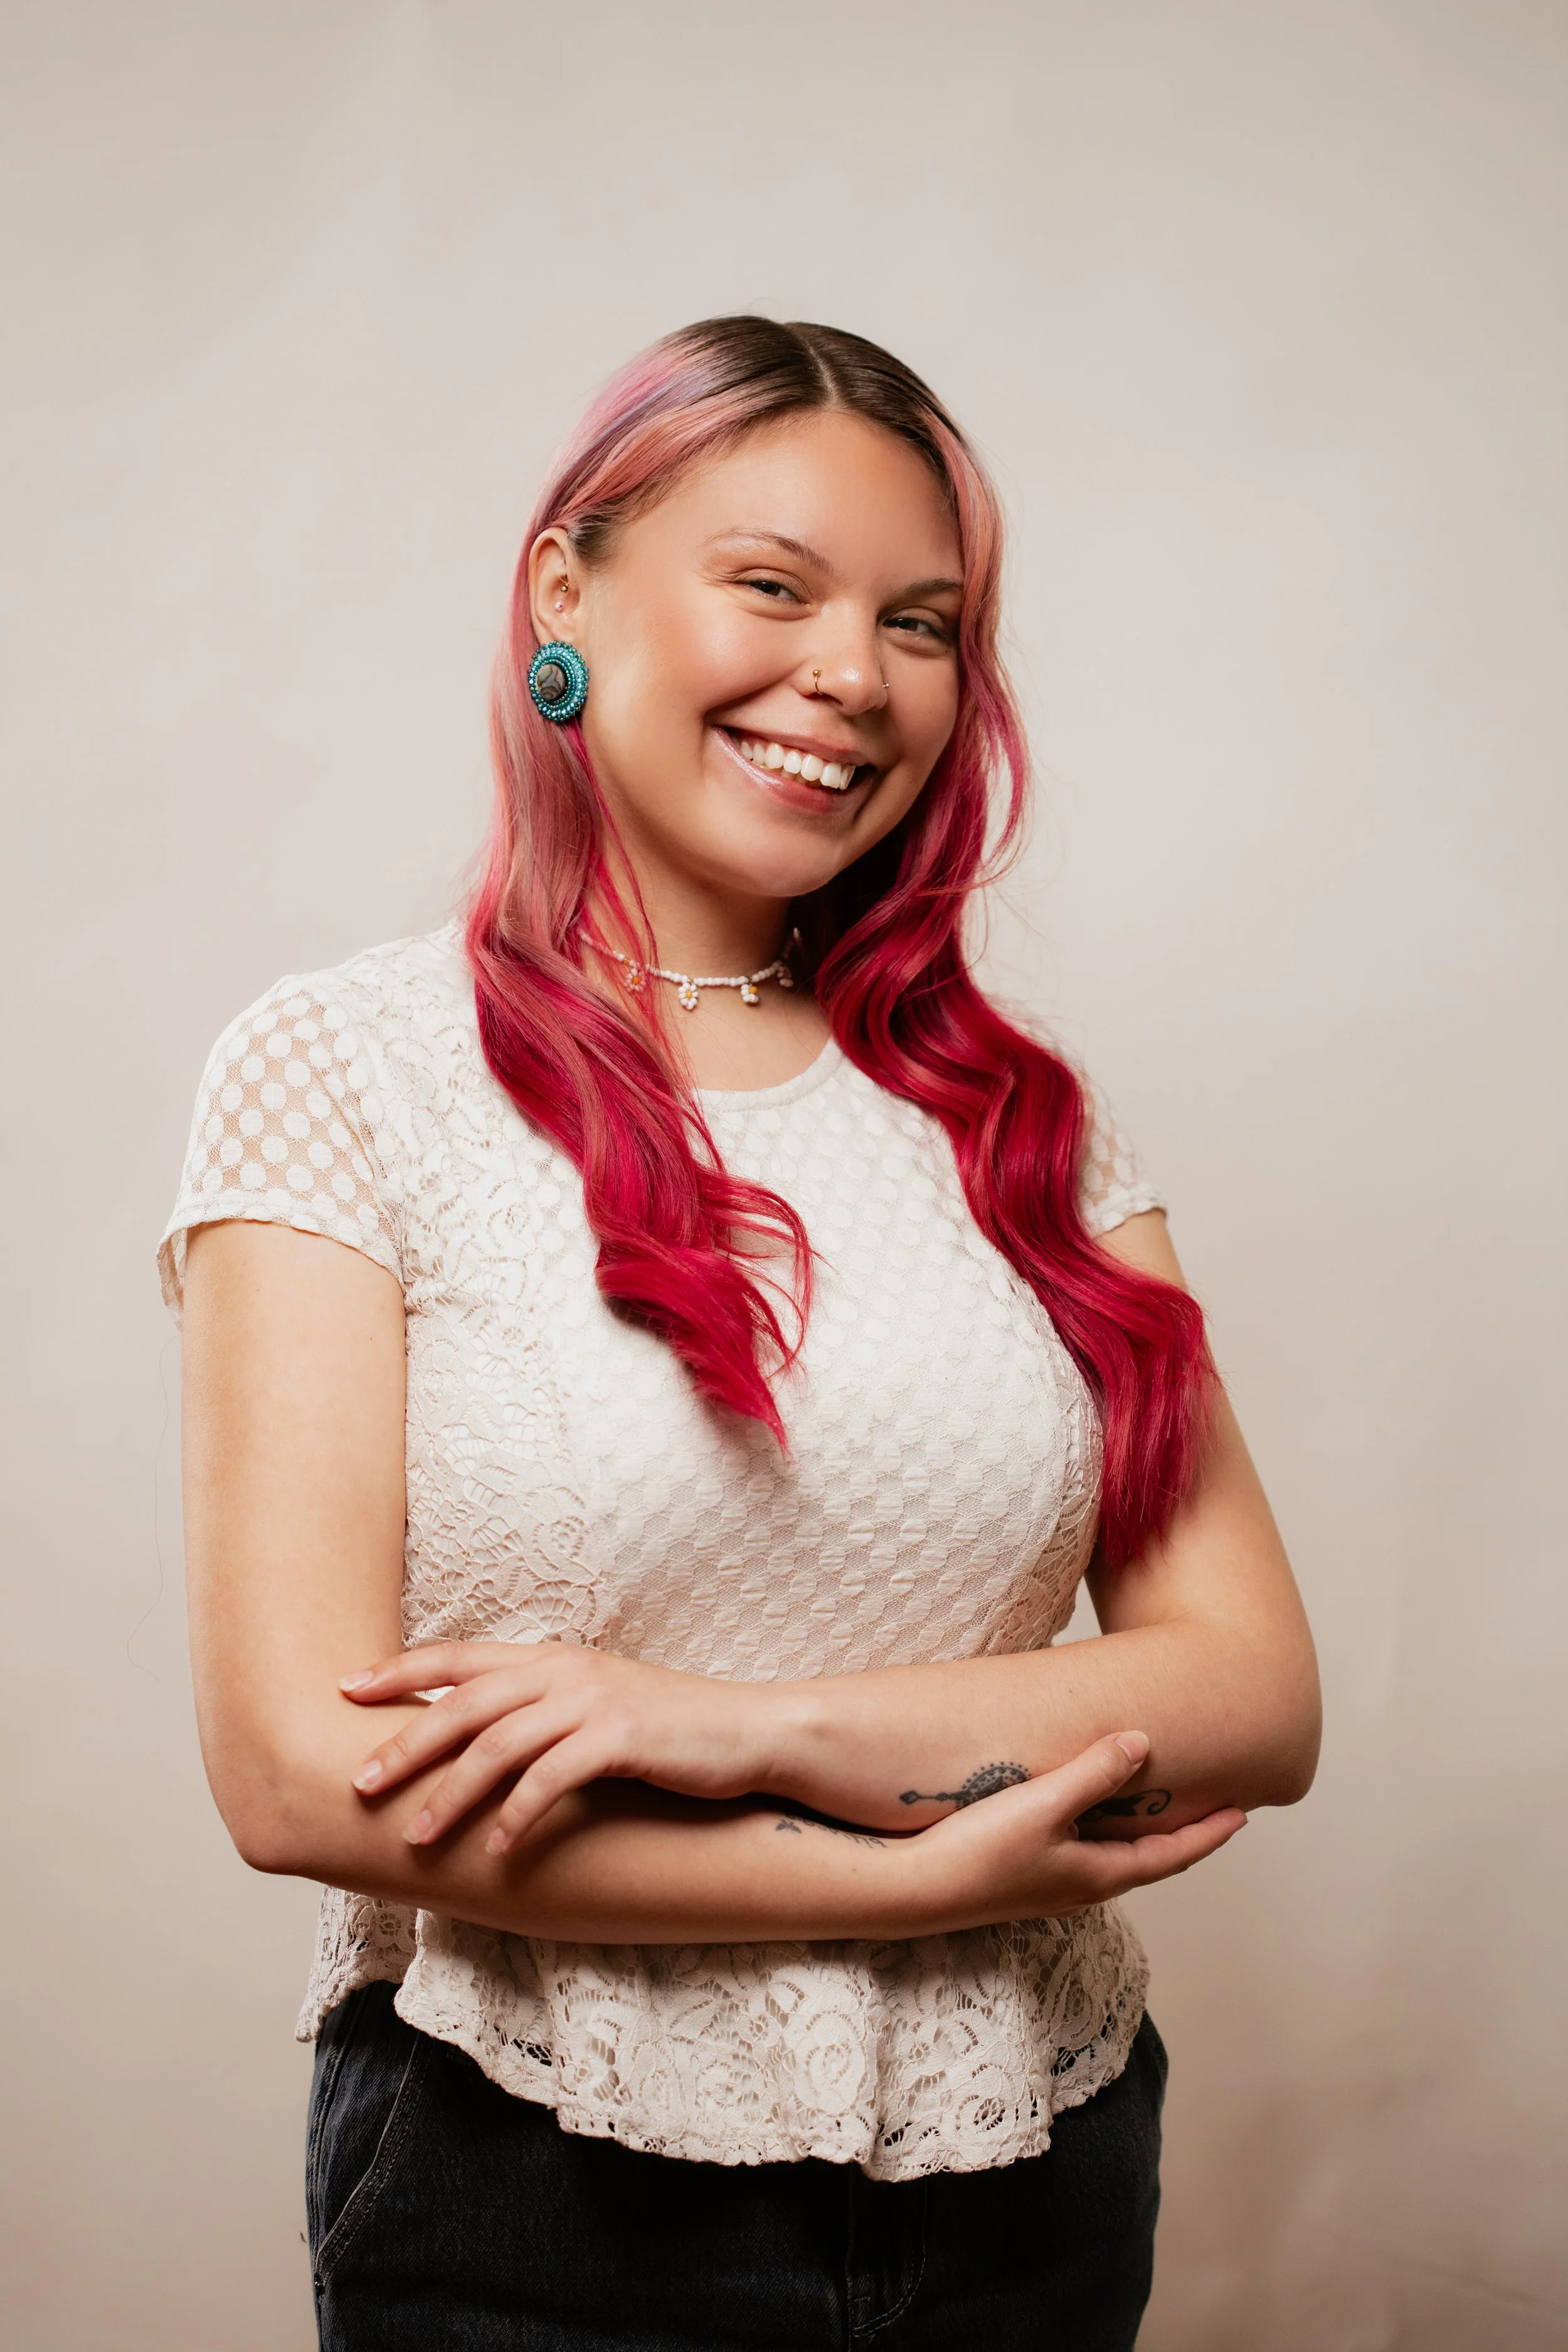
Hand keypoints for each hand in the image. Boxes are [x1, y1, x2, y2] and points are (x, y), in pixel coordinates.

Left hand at [342, 1641, 783, 1851]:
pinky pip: (554, 1777)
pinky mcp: (622, 1739)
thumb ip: (538, 1710)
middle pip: (466, 1702)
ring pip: (500, 1744)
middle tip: (359, 1782)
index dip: (400, 1669)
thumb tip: (474, 1738)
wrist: (746, 1730)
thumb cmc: (665, 1729)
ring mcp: (594, 1701)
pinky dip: (518, 1815)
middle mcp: (565, 1670)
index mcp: (552, 1658)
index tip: (345, 1689)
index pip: (460, 1657)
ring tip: (416, 1836)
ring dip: (452, 1793)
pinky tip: (497, 1848)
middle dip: (407, 1743)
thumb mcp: (593, 1705)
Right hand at [906, 1731, 1246, 1931]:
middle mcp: (1081, 1887)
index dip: (1208, 1834)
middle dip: (1183, 1837)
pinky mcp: (1022, 1879)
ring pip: (1113, 1859)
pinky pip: (1082, 1854)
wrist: (916, 1891)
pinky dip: (1103, 1834)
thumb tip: (1141, 1744)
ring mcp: (1050, 1887)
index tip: (1242, 1815)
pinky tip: (1086, 1819)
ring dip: (1142, 1836)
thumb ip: (1093, 1774)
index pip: (1170, 1855)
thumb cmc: (980, 1850)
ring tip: (1157, 1811)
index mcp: (1098, 1875)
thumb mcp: (1044, 1804)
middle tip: (1213, 1812)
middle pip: (1147, 1860)